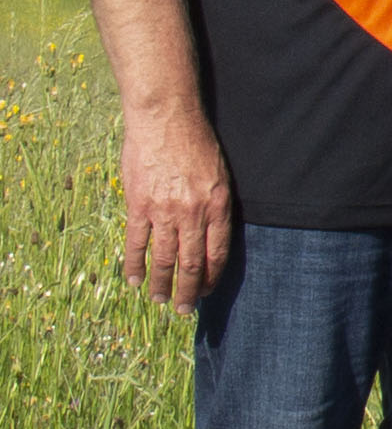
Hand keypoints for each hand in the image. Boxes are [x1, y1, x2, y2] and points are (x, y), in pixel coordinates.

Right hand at [115, 98, 232, 311]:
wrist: (166, 119)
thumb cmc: (196, 143)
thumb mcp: (220, 175)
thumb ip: (216, 205)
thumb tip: (211, 234)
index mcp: (219, 206)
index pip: (217, 253)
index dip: (211, 276)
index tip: (206, 291)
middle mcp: (194, 213)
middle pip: (192, 263)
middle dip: (189, 290)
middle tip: (185, 309)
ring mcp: (164, 211)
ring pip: (164, 258)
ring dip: (162, 284)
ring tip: (161, 300)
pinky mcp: (138, 205)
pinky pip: (136, 242)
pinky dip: (134, 264)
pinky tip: (134, 279)